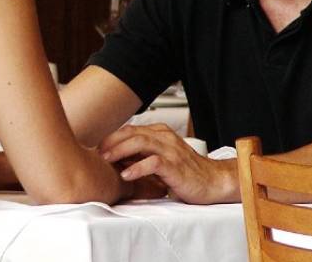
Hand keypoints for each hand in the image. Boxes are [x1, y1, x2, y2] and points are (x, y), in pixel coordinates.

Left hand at [99, 123, 238, 203]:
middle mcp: (165, 138)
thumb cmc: (186, 172)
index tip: (98, 148)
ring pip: (141, 143)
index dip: (112, 137)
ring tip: (107, 160)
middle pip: (133, 132)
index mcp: (161, 133)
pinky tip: (126, 175)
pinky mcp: (175, 166)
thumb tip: (117, 157)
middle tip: (98, 153)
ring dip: (120, 150)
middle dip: (112, 141)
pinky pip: (153, 163)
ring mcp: (171, 151)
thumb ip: (143, 154)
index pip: (131, 129)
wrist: (213, 181)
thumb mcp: (162, 157)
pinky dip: (137, 168)